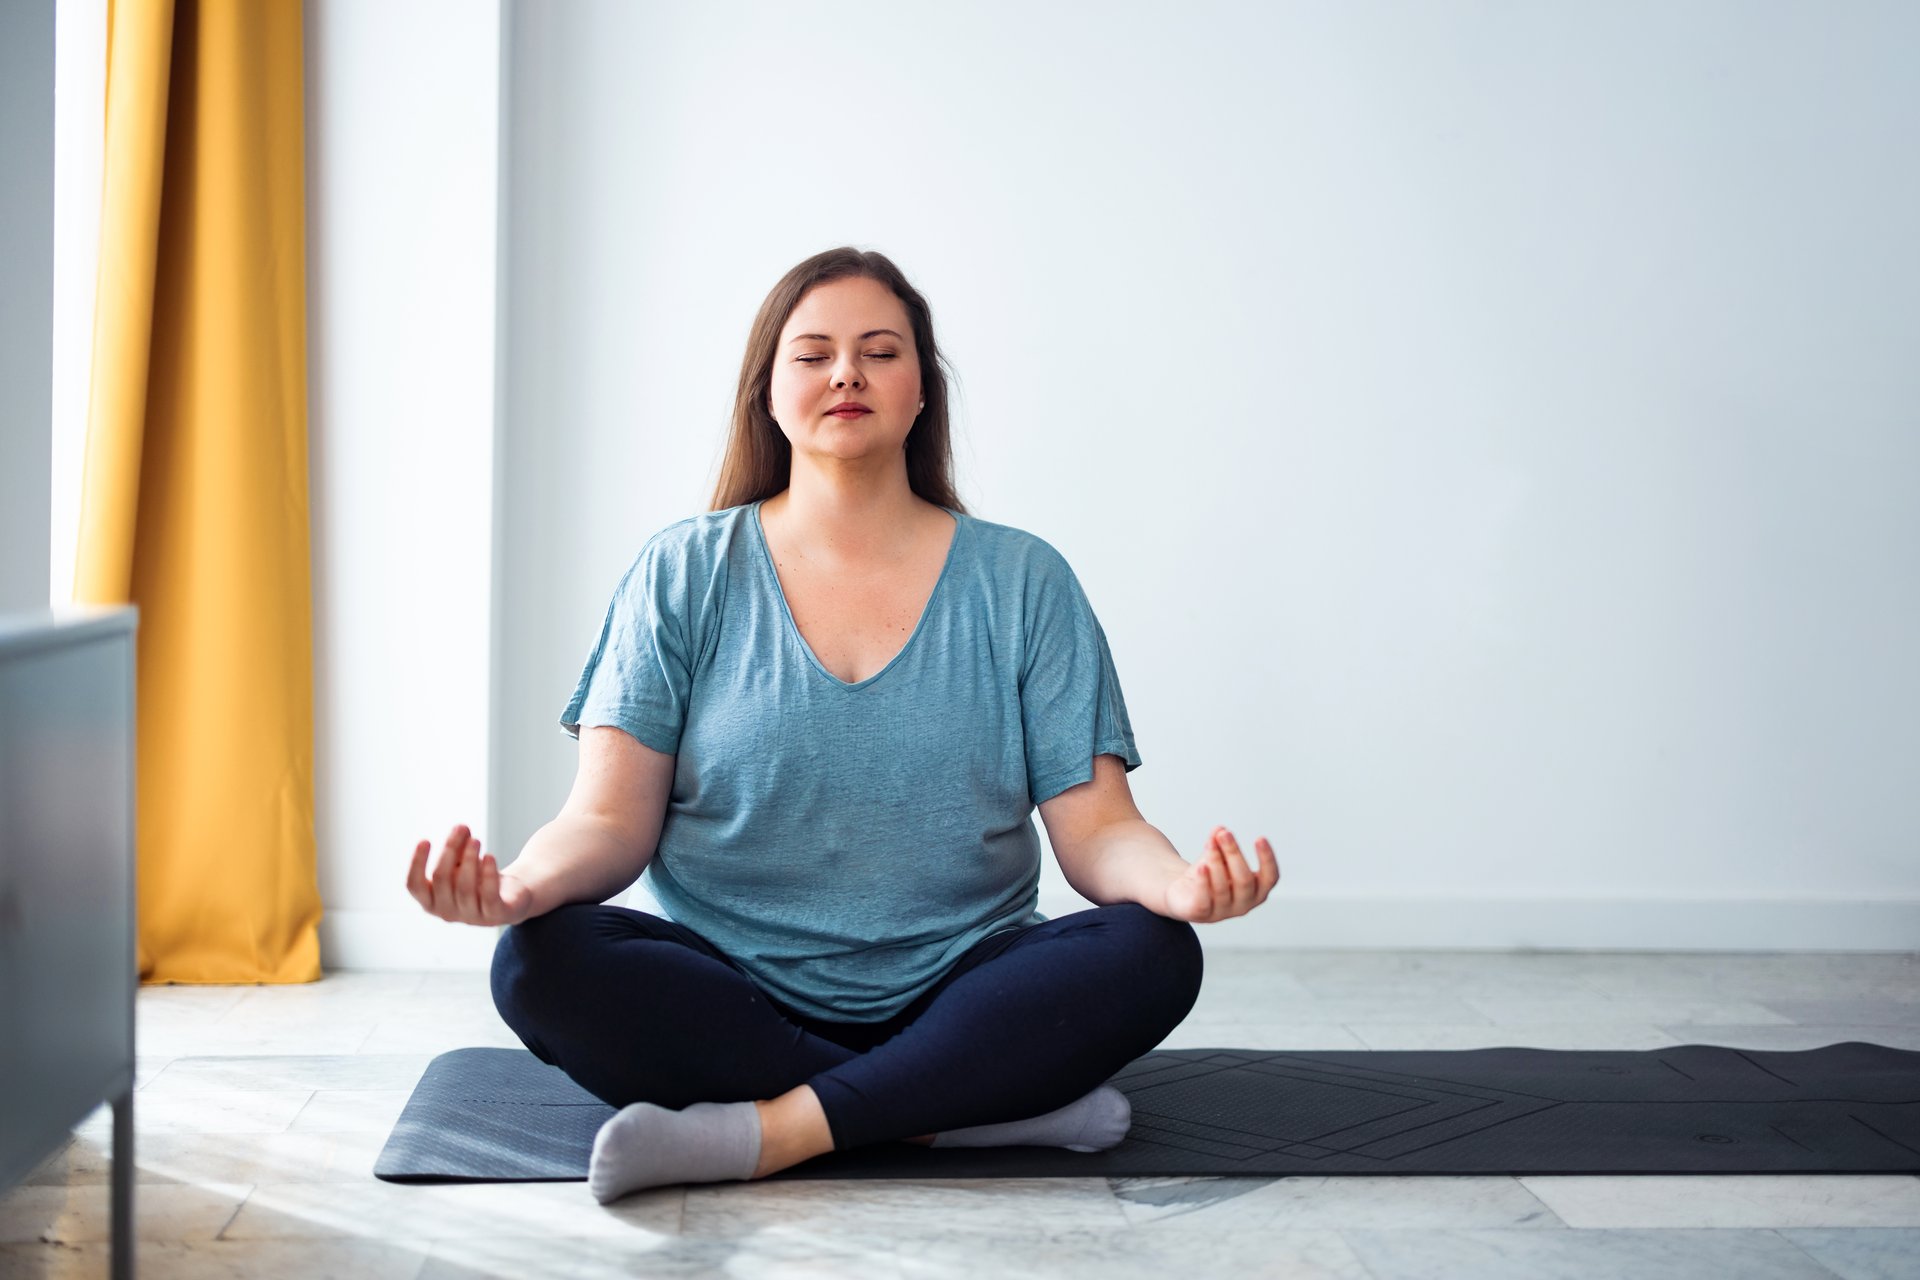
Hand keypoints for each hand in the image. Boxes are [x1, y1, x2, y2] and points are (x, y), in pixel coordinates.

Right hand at [406, 823, 536, 926]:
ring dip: (469, 859)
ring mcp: (471, 917)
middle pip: (441, 879)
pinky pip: (488, 896)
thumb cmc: (478, 877)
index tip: (425, 840)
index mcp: (431, 901)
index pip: (414, 885)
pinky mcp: (495, 915)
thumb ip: (459, 848)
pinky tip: (490, 857)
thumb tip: (461, 828)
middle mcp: (447, 913)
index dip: (417, 864)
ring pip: (464, 887)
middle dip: (450, 849)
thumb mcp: (463, 862)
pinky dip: (488, 875)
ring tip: (476, 840)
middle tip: (462, 827)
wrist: (512, 897)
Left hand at [1162, 826, 1278, 922]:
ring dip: (1216, 862)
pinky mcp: (1202, 914)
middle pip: (1244, 880)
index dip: (1267, 859)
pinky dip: (1203, 882)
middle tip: (1224, 834)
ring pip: (1222, 887)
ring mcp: (1223, 912)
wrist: (1183, 893)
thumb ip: (1219, 843)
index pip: (1270, 877)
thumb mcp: (1216, 855)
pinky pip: (1204, 900)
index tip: (1260, 838)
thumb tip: (1220, 829)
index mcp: (1257, 891)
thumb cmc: (1208, 874)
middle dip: (1234, 854)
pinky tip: (1201, 867)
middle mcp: (1244, 905)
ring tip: (1210, 843)